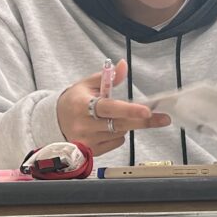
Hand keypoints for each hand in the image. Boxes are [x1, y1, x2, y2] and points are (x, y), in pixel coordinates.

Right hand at [56, 59, 170, 155]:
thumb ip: (108, 76)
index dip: (129, 110)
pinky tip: (107, 127)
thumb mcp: (88, 84)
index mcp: (82, 105)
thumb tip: (123, 65)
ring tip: (114, 116)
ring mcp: (87, 141)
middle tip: (163, 118)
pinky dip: (118, 134)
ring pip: (120, 132)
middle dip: (143, 121)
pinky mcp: (91, 152)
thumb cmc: (74, 100)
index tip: (147, 111)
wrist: (54, 122)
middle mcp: (84, 125)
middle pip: (121, 124)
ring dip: (126, 123)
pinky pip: (116, 142)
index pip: (109, 108)